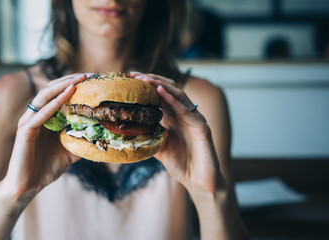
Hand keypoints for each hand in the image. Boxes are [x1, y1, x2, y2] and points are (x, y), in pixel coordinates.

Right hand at [1, 74, 88, 202]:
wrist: (28, 186)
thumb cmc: (47, 167)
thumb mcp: (71, 150)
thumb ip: (82, 140)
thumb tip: (103, 136)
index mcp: (46, 118)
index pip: (59, 95)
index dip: (74, 85)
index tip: (93, 80)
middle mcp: (36, 116)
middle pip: (52, 90)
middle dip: (70, 80)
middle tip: (88, 74)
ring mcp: (29, 122)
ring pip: (44, 97)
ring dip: (62, 86)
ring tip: (79, 79)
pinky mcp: (25, 131)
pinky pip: (41, 114)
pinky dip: (55, 103)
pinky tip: (68, 95)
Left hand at [130, 72, 225, 193]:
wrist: (200, 183)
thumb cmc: (182, 165)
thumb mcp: (159, 148)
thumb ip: (148, 137)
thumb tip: (127, 131)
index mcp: (174, 118)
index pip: (160, 96)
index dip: (147, 86)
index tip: (130, 79)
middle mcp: (184, 115)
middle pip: (168, 91)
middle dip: (152, 80)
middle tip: (134, 74)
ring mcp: (194, 119)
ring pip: (178, 95)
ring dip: (161, 85)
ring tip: (145, 79)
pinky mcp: (202, 127)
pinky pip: (186, 110)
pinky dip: (173, 100)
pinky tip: (160, 92)